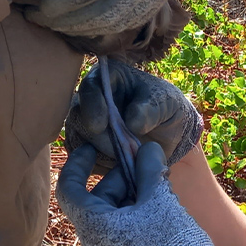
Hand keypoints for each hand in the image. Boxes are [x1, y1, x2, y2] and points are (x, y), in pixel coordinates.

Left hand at [56, 143, 244, 245]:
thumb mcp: (161, 200)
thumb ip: (148, 169)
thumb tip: (145, 147)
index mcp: (93, 229)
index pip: (68, 190)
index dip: (77, 165)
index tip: (91, 150)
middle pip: (95, 207)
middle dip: (118, 184)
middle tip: (145, 170)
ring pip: (109, 227)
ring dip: (127, 206)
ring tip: (158, 197)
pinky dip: (131, 229)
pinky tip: (158, 223)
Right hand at [64, 59, 201, 167]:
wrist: (167, 132)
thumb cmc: (164, 107)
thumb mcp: (166, 102)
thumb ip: (151, 108)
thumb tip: (132, 121)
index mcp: (108, 78)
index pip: (91, 87)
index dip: (92, 105)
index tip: (101, 124)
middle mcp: (91, 100)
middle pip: (78, 116)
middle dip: (97, 136)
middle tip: (119, 149)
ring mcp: (85, 125)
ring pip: (78, 140)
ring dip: (101, 153)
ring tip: (128, 159)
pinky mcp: (85, 149)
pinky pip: (84, 161)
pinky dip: (102, 165)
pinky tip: (121, 167)